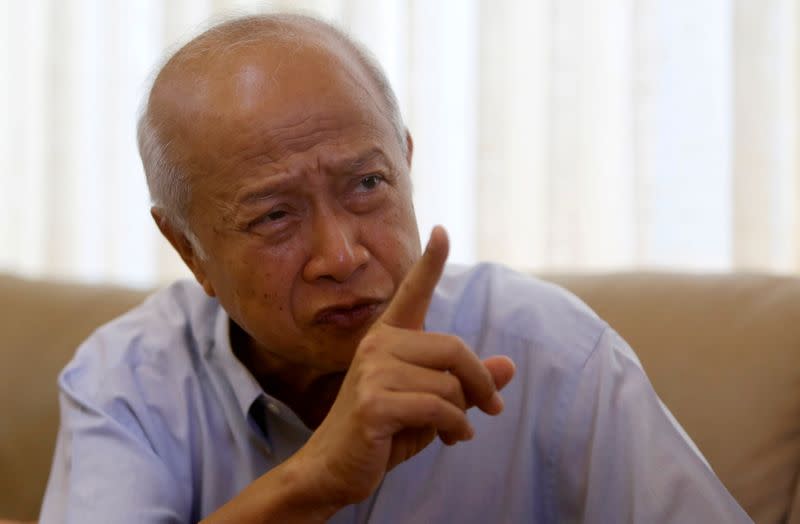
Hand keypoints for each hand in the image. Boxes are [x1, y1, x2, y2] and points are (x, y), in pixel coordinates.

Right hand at [295, 225, 515, 506]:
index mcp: (388, 338)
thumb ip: (466, 383)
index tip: (442, 230)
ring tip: (455, 431)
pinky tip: (452, 439)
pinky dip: (456, 427)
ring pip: (449, 383)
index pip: (412, 292)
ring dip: (462, 414)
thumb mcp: (432, 405)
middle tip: (491, 408)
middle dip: (479, 382)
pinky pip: (439, 407)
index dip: (430, 261)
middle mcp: (378, 345)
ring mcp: (372, 372)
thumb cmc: (384, 433)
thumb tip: (509, 366)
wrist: (334, 470)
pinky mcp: (373, 402)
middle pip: (453, 349)